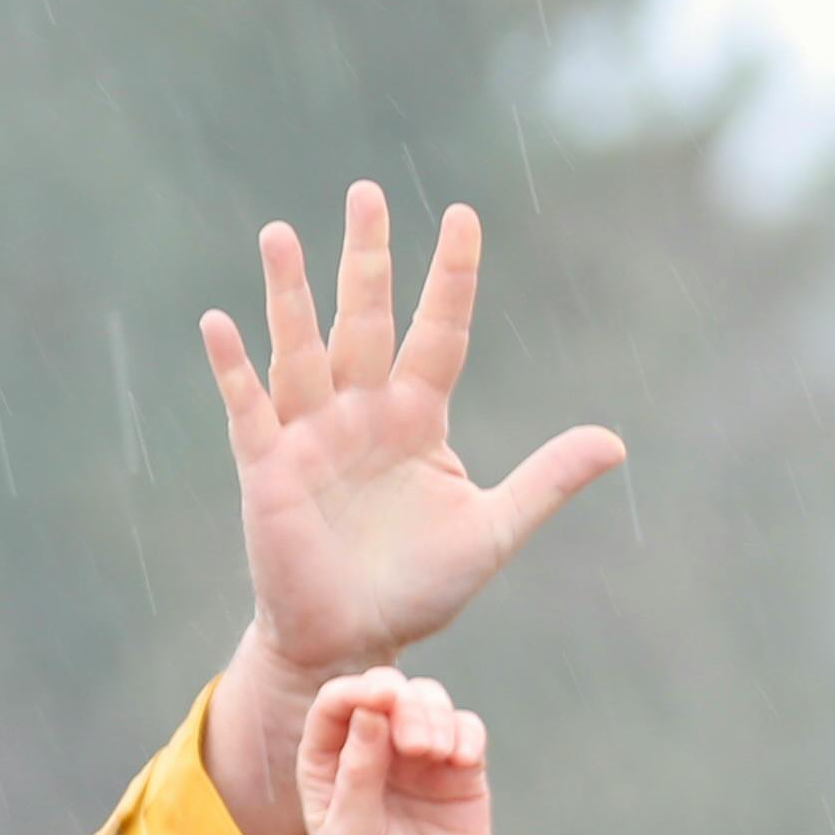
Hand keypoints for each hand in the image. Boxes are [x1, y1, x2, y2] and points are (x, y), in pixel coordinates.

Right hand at [197, 190, 622, 834]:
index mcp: (418, 420)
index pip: (440, 332)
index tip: (463, 216)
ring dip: (290, 293)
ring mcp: (311, 438)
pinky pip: (249, 410)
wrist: (351, 643)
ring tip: (278, 234)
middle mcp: (362, 415)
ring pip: (301, 349)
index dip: (452, 276)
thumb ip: (546, 480)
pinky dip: (233, 369)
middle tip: (364, 191)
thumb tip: (617, 442)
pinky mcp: (268, 472)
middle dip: (365, 258)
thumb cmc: (417, 590)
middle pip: (365, 320)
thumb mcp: (491, 532)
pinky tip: (218, 323)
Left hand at [296, 668, 488, 834]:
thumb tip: (370, 710)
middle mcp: (370, 753)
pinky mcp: (459, 773)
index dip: (356, 692)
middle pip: (388, 694)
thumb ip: (357, 774)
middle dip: (404, 703)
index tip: (380, 698)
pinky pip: (466, 730)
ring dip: (435, 715)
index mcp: (326, 765)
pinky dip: (466, 734)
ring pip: (429, 703)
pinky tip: (462, 760)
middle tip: (415, 742)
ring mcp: (417, 760)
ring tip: (437, 755)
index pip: (334, 707)